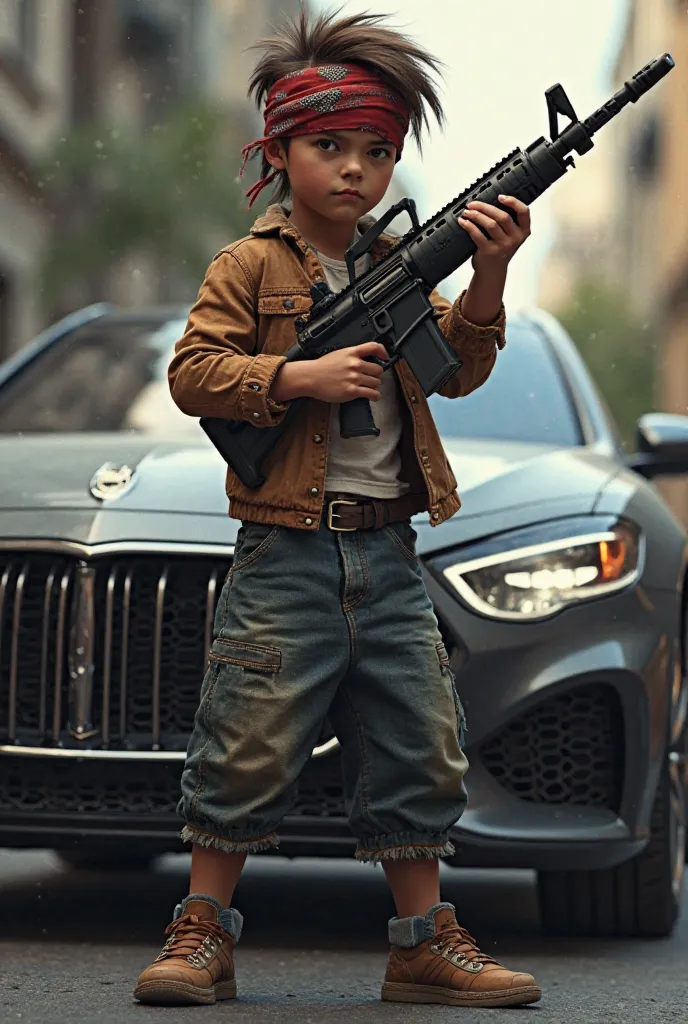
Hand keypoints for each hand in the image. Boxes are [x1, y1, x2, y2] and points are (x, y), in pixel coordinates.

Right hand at [271, 341, 387, 403]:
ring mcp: (354, 378)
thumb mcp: (339, 354)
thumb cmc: (322, 367)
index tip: (385, 357)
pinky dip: (375, 396)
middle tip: (371, 377)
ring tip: (370, 387)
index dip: (383, 352)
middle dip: (376, 374)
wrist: (310, 377)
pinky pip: (371, 393)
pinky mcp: (352, 391)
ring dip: (374, 386)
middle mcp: (355, 364)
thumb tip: (366, 359)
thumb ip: (353, 355)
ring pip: (376, 382)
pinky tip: (373, 396)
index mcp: (352, 353)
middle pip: (378, 369)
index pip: (374, 347)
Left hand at [458, 195, 530, 272]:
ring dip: (476, 215)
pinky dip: (468, 226)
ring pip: (490, 224)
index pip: (524, 212)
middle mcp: (515, 239)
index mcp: (523, 231)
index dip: (513, 202)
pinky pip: (477, 235)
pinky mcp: (489, 252)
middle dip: (485, 207)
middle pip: (502, 216)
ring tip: (466, 212)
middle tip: (473, 204)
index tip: (500, 196)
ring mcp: (503, 246)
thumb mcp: (510, 235)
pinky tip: (463, 222)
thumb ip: (507, 221)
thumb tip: (489, 201)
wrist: (492, 270)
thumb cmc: (500, 249)